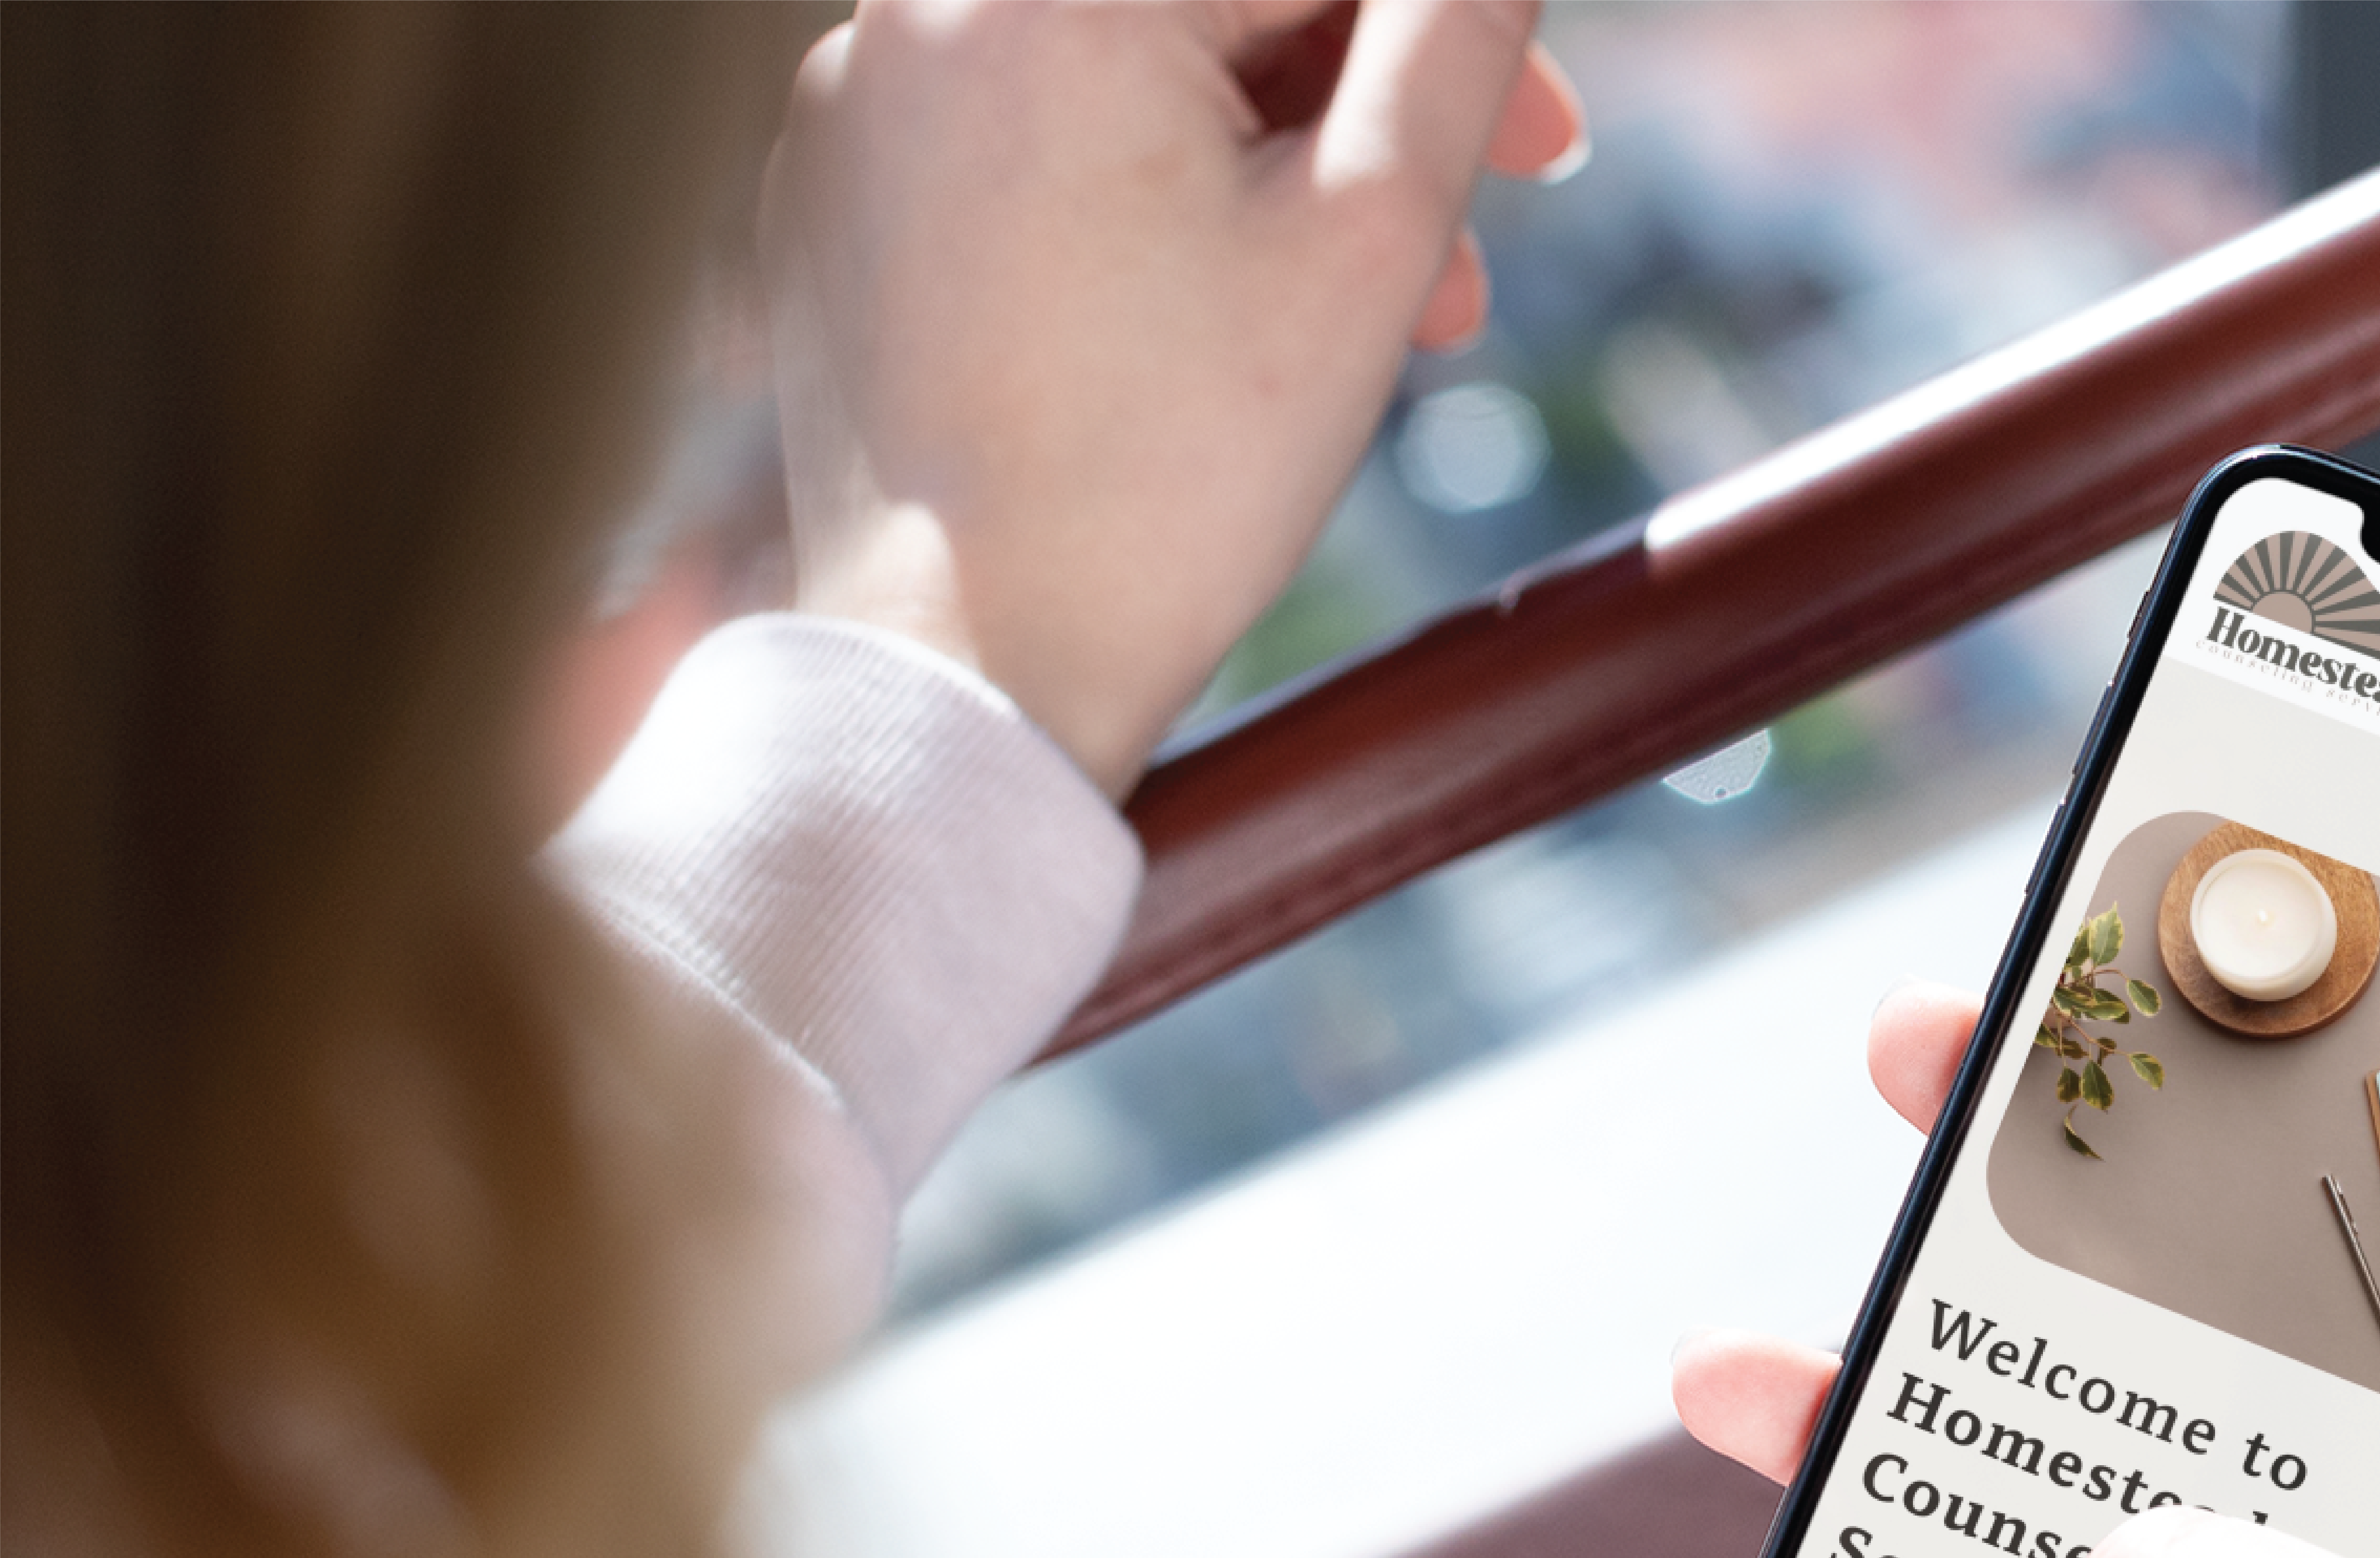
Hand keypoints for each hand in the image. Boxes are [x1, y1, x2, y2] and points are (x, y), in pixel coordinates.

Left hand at [763, 0, 1586, 794]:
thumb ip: (1452, 35)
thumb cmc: (1170, 472)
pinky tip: (1209, 322)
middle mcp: (924, 8)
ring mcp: (861, 100)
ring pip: (1132, 76)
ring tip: (1357, 314)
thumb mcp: (1369, 231)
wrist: (960, 666)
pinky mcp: (836, 192)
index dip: (1444, 33)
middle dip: (1363, 110)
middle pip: (1216, 10)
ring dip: (1270, 169)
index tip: (1540, 135)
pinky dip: (1143, 202)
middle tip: (1466, 240)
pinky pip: (1032, 142)